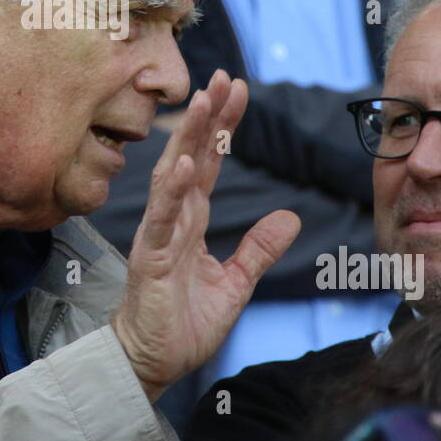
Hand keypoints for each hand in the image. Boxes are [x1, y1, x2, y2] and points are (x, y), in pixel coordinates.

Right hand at [113, 69, 300, 401]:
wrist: (151, 363)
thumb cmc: (184, 325)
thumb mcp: (235, 284)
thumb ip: (258, 249)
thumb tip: (291, 216)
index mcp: (193, 221)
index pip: (211, 163)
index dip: (225, 127)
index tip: (239, 90)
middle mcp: (174, 218)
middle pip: (193, 157)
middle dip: (208, 117)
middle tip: (223, 77)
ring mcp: (159, 235)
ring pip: (174, 176)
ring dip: (189, 139)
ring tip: (203, 104)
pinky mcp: (149, 258)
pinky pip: (161, 219)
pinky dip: (171, 192)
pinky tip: (183, 166)